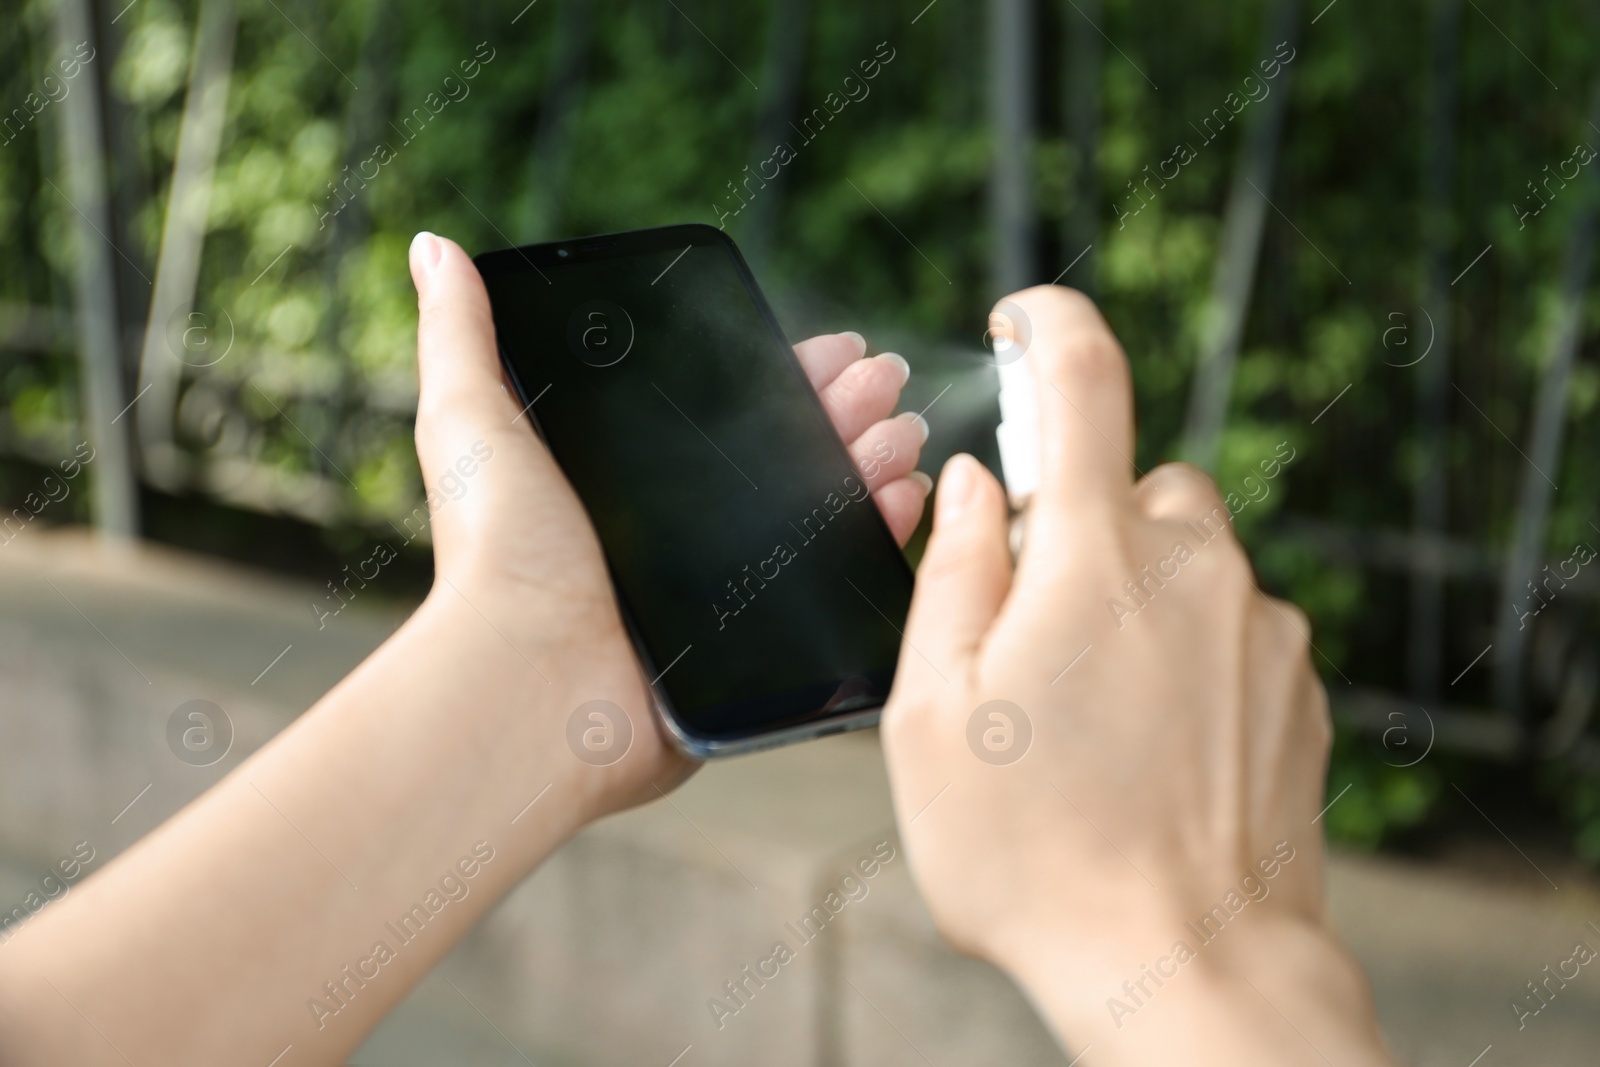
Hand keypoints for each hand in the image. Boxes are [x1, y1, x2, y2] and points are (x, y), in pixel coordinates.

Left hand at [409, 232, 929, 816]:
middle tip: (881, 376)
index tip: (835, 348)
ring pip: (823, 507)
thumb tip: (436, 247)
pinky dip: (877, 532)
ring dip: (870, 457)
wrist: (531, 680)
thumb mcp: (471, 427)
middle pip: (790, 450)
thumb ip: (461, 337)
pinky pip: (834, 578)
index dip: (789, 375)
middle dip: (846, 406)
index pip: (731, 409)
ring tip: (896, 428)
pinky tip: (899, 494)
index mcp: (633, 477)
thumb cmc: (494, 560)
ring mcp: (727, 586)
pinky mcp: (759, 642)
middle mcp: (685, 529)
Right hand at [880, 287, 1391, 1064]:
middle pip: (1134, 483)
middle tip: (1032, 630)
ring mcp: (1259, 625)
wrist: (1184, 967)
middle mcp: (1194, 566)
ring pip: (1189, 555)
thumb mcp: (930, 715)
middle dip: (1079, 526)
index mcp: (1091, 556)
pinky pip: (1233, 622)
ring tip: (1092, 707)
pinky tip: (1151, 742)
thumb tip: (971, 483)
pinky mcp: (1298, 682)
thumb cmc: (1032, 854)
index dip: (1048, 322)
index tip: (1021, 319)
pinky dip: (1188, 649)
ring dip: (1137, 591)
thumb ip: (950, 572)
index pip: (1082, 376)